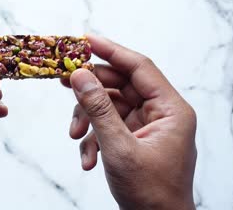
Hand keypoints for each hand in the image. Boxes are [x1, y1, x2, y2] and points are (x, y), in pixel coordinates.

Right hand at [63, 36, 196, 209]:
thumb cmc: (150, 192)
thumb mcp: (119, 147)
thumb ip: (98, 109)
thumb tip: (79, 76)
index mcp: (170, 109)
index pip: (139, 67)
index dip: (111, 51)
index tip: (84, 40)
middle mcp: (159, 113)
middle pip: (119, 85)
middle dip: (90, 91)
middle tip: (62, 81)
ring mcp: (145, 127)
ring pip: (109, 107)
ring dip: (88, 121)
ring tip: (76, 138)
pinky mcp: (133, 139)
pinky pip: (108, 127)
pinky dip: (93, 140)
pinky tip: (88, 160)